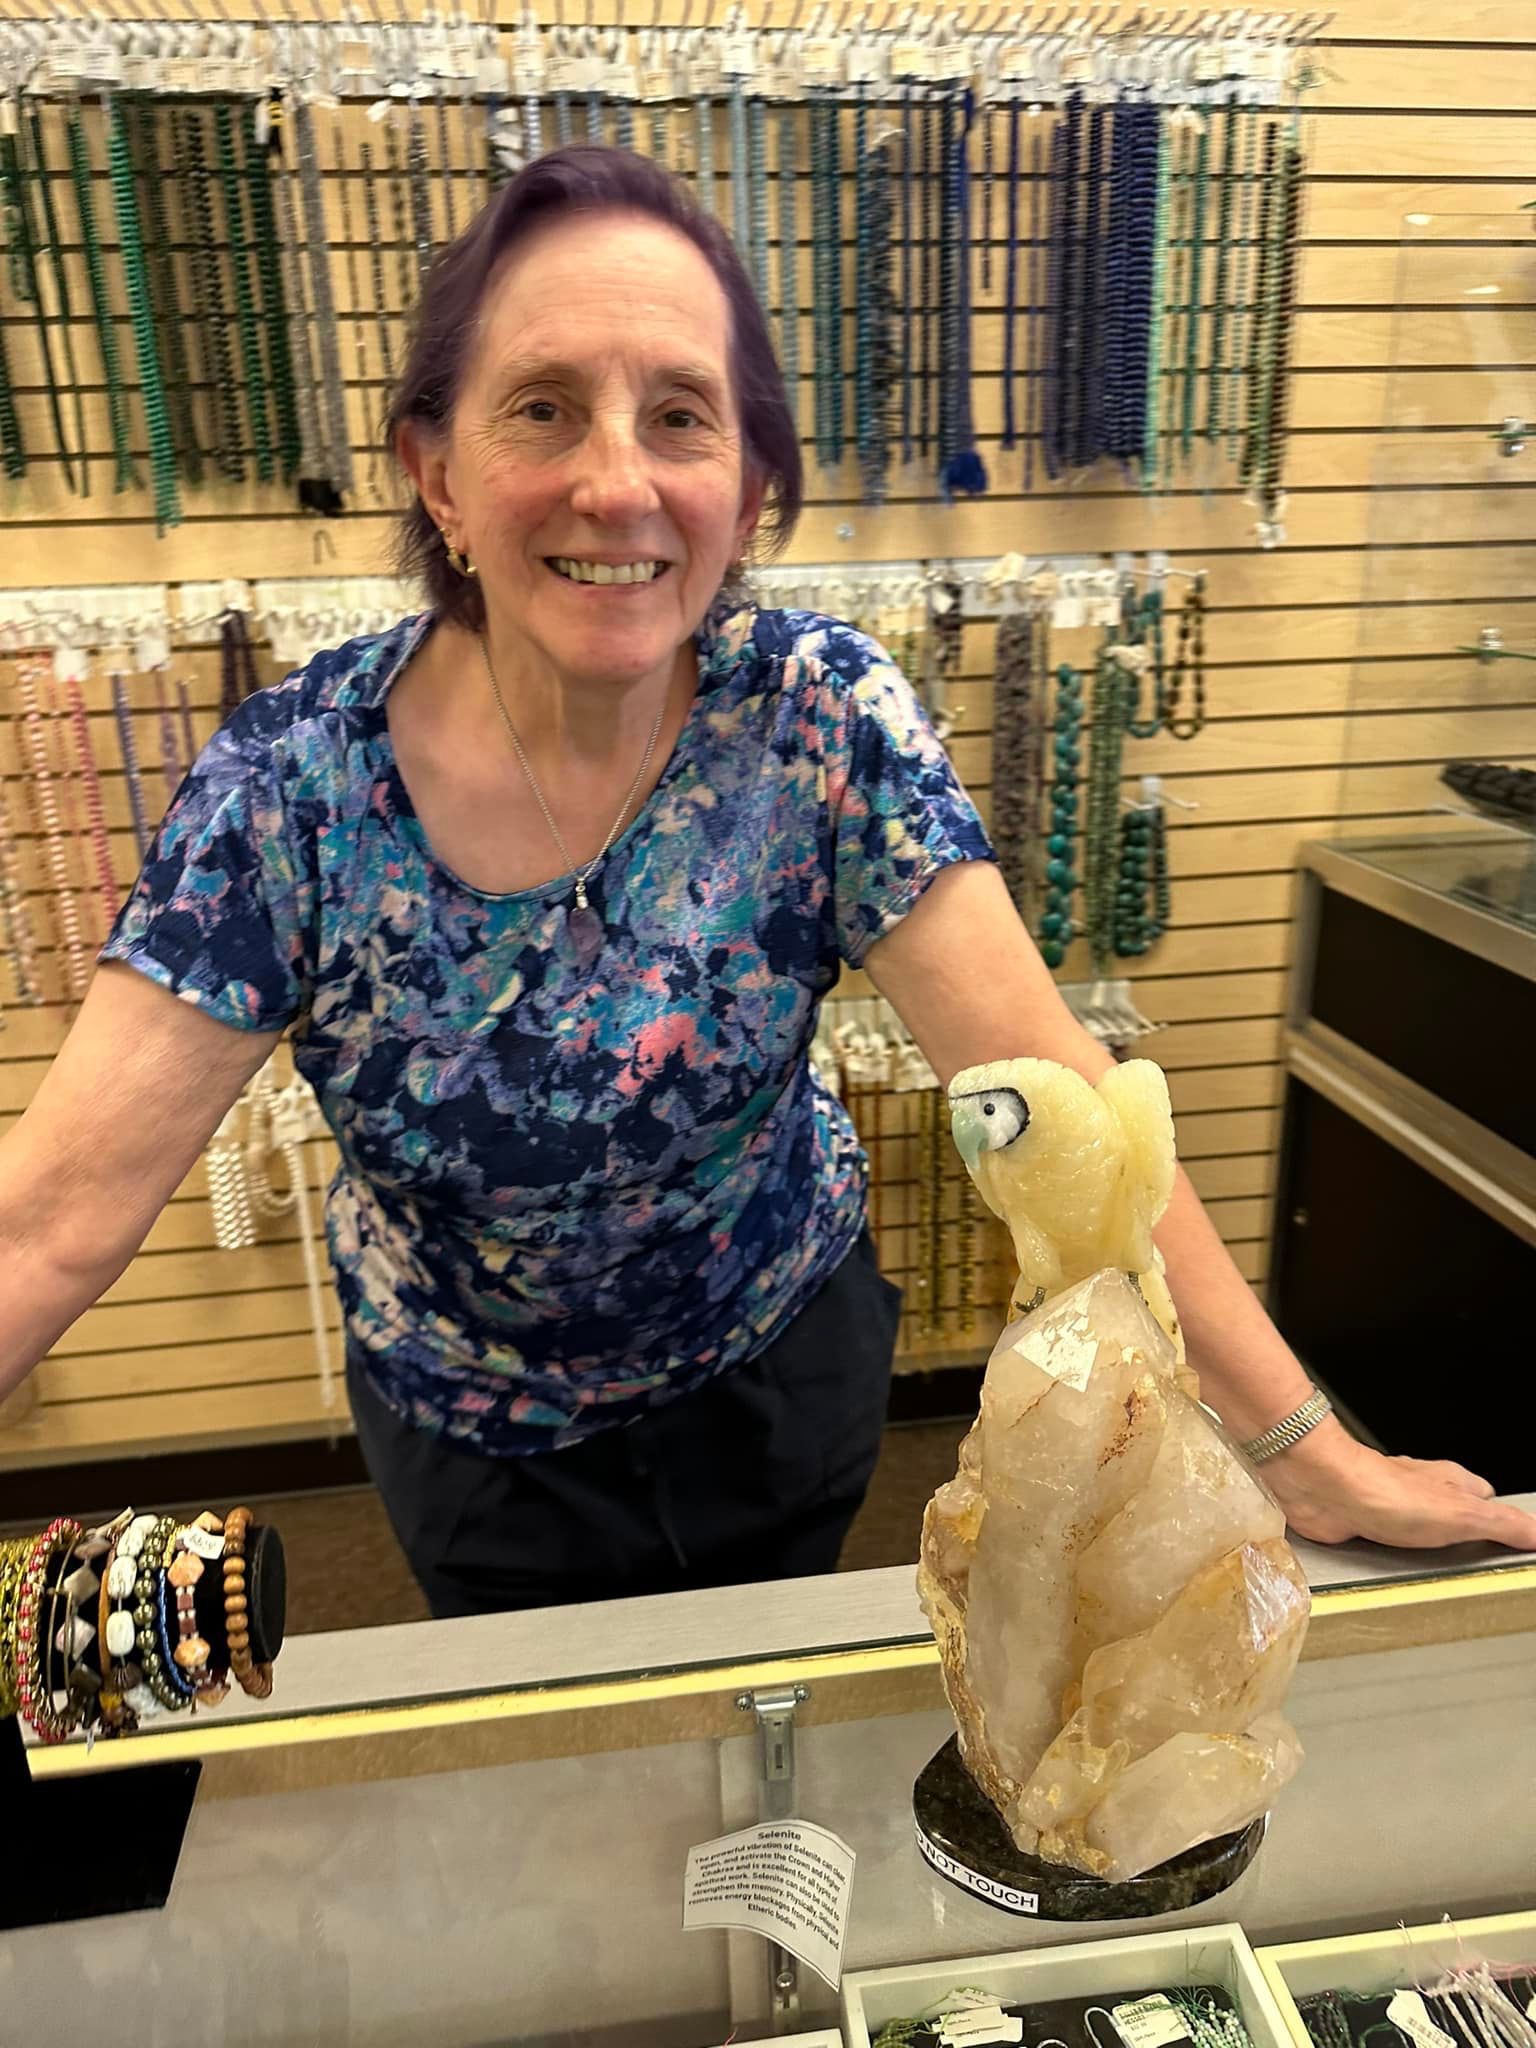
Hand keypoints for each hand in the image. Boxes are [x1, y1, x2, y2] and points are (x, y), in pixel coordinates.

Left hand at [1261, 1418, 1535, 1551]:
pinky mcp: (1361, 1524)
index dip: (1502, 1526)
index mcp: (1453, 1484)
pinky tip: (1392, 1574)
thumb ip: (1502, 1524)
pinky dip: (1390, 1558)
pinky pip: (1383, 1544)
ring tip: (1437, 1581)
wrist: (1322, 1487)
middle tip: (1474, 1572)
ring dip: (1425, 1553)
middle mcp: (1422, 1492)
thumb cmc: (1388, 1492)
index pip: (1490, 1503)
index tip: (1511, 1551)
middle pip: (1454, 1518)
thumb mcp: (1462, 1513)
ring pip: (1418, 1532)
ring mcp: (1390, 1508)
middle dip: (1464, 1542)